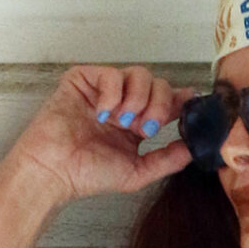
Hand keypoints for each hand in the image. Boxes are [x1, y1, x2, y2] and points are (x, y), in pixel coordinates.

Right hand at [1, 65, 196, 203]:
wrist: (54, 171)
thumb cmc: (88, 173)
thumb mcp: (137, 172)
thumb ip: (167, 160)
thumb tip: (194, 148)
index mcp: (137, 122)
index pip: (167, 102)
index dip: (181, 100)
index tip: (191, 103)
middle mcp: (124, 103)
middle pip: (158, 84)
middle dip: (159, 104)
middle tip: (147, 127)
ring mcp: (104, 91)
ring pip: (139, 74)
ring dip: (139, 97)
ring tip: (124, 121)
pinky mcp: (83, 81)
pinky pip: (110, 73)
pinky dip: (113, 93)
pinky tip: (104, 114)